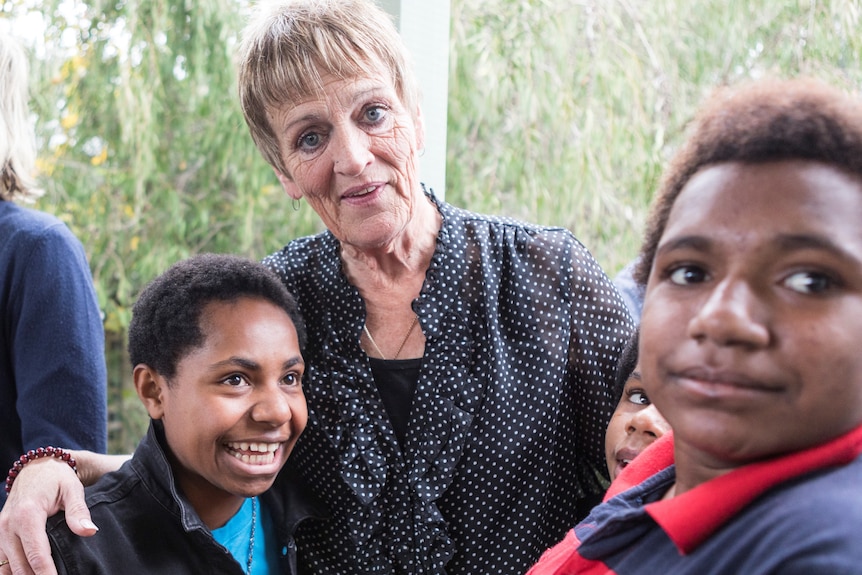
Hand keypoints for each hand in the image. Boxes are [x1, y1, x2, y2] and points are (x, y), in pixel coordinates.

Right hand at [0, 457, 94, 574]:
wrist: (36, 467)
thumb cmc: (57, 478)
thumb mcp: (72, 489)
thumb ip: (78, 511)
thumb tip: (89, 531)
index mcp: (27, 515)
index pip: (37, 554)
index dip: (47, 574)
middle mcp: (8, 526)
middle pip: (20, 566)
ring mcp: (0, 532)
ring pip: (8, 567)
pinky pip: (1, 562)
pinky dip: (12, 572)